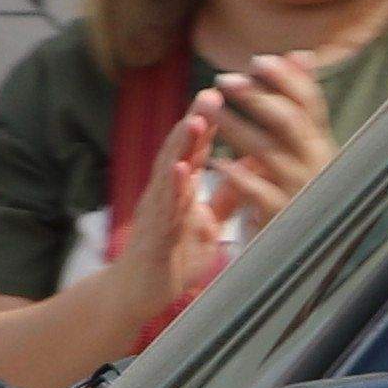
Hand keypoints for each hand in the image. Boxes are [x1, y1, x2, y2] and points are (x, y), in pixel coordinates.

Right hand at [119, 94, 242, 333]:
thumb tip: (251, 168)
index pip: (196, 148)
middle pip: (180, 150)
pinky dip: (172, 187)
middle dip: (195, 120)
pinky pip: (163, 208)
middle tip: (212, 92)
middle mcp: (166, 192)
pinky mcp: (153, 234)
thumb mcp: (207, 223)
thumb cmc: (172, 257)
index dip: (210, 121)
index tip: (228, 93)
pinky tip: (180, 170)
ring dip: (181, 146)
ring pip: (168, 172)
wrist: (136, 294)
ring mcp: (157, 211)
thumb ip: (226, 197)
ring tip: (195, 120)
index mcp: (181, 188)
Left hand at [196, 50, 334, 228]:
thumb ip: (300, 105)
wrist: (297, 250)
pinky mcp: (280, 217)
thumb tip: (301, 54)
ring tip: (208, 112)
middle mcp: (316, 165)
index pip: (310, 103)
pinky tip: (214, 161)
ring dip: (234, 127)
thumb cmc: (295, 188)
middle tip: (223, 80)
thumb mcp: (302, 147)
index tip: (257, 60)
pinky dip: (233, 173)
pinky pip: (254, 191)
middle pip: (288, 121)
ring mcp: (299, 192)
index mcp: (322, 144)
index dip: (286, 78)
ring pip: (266, 152)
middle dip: (256, 97)